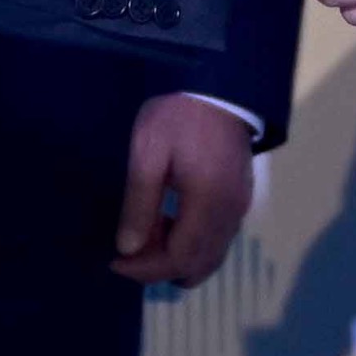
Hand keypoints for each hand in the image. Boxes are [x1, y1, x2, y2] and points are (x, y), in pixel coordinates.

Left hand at [114, 100, 252, 287]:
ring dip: (176, 257)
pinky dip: (191, 244)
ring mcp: (239, 208)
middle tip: (128, 252)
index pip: (180, 257)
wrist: (221, 86)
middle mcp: (230, 214)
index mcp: (208, 203)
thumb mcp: (149, 152)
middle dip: (161, 268)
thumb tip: (127, 248)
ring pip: (210, 256)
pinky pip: (217, 239)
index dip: (147, 269)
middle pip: (198, 264)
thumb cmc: (179, 115)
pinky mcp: (240, 199)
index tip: (116, 262)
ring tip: (145, 234)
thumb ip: (139, 202)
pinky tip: (167, 222)